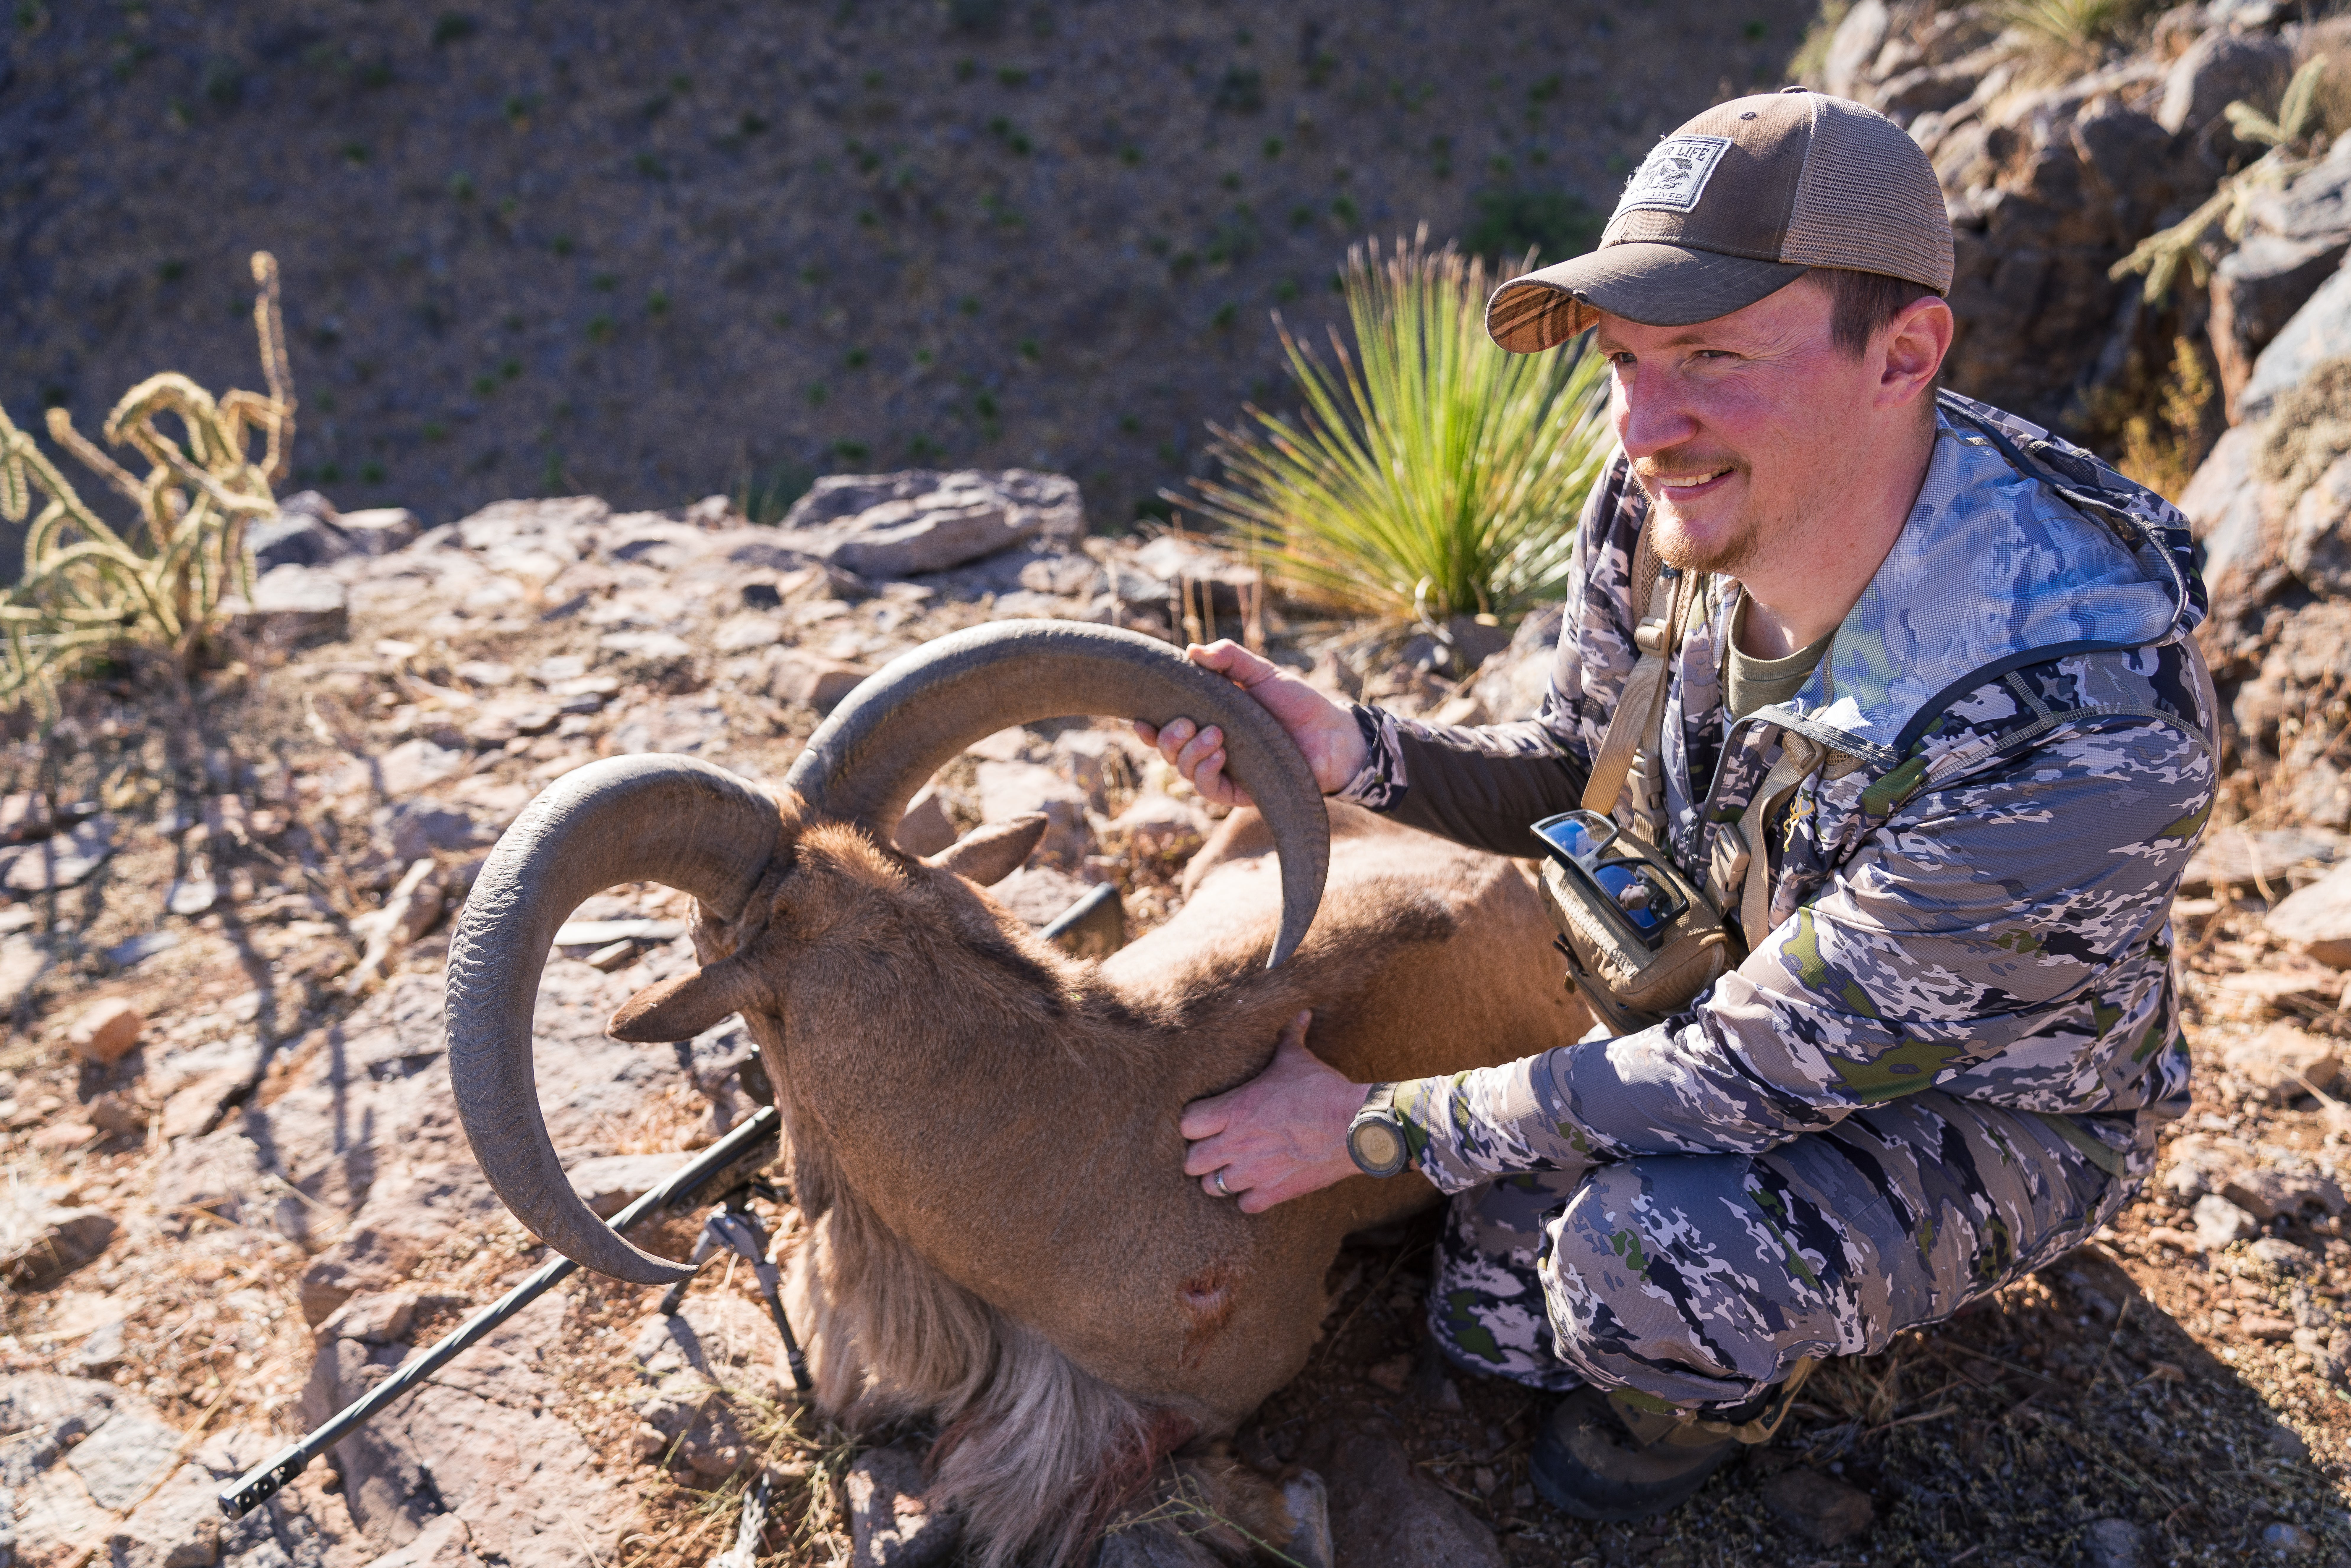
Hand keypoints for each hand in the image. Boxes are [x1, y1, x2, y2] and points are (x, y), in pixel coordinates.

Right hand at [1133, 641, 1366, 808]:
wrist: (1334, 734)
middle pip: (1170, 752)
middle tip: (1186, 723)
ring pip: (1186, 770)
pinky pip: (1210, 789)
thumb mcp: (1261, 672)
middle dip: (1168, 739)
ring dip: (1190, 753)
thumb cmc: (1297, 702)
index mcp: (1209, 720)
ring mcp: (1226, 771)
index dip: (1149, 729)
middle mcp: (1212, 748)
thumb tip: (1192, 651)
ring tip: (1216, 734)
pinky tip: (1219, 755)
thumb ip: (1229, 658)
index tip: (1140, 719)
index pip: (1167, 729)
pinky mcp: (1241, 792)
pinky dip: (1206, 771)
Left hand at [1180, 1011, 1366, 1213]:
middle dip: (1199, 1156)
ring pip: (1212, 1187)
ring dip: (1219, 1178)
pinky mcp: (1274, 1192)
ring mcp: (1253, 1172)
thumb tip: (1301, 1013)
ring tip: (1231, 1168)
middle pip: (1190, 1163)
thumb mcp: (1298, 1059)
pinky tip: (1258, 1184)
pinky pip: (1245, 1205)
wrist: (1354, 1126)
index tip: (1202, 1121)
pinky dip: (1248, 1197)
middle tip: (1213, 1148)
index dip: (1191, 1124)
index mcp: (1234, 1110)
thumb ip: (1290, 1036)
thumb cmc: (1322, 1090)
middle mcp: (1236, 1144)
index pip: (1185, 1125)